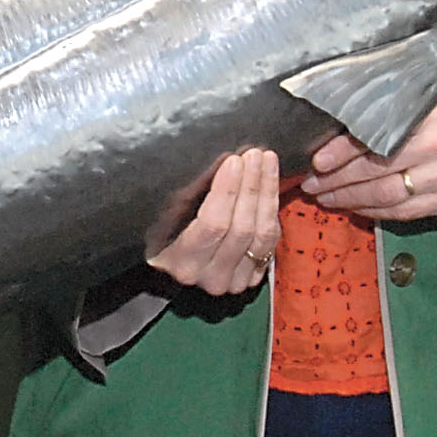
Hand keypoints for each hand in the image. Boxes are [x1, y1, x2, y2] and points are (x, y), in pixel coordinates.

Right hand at [148, 148, 280, 294]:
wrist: (177, 269)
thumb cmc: (164, 236)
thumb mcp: (166, 221)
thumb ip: (186, 201)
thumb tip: (218, 162)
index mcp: (182, 262)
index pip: (212, 224)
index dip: (227, 191)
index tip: (233, 161)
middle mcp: (210, 277)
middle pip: (240, 228)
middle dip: (250, 186)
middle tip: (254, 154)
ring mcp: (234, 281)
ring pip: (262, 233)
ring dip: (266, 192)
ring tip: (266, 161)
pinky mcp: (253, 278)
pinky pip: (271, 240)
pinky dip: (272, 208)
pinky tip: (270, 183)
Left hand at [302, 100, 436, 219]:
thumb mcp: (426, 108)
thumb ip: (390, 119)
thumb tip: (339, 132)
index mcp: (429, 122)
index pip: (376, 139)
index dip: (342, 152)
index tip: (318, 161)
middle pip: (377, 172)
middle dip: (337, 181)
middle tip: (311, 184)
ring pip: (387, 197)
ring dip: (350, 200)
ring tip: (325, 198)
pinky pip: (404, 213)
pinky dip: (375, 213)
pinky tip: (355, 208)